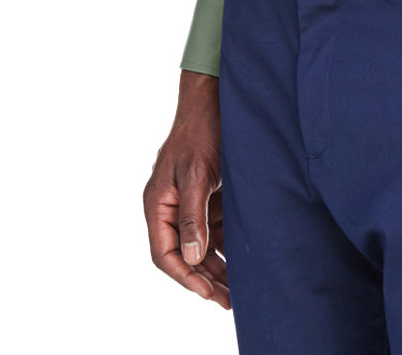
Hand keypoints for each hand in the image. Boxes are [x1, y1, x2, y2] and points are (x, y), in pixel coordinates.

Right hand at [143, 69, 230, 309]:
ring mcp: (189, 203)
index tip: (207, 293)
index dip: (185, 276)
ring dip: (217, 267)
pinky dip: (226, 247)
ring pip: (200, 246)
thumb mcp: (197, 174)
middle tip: (229, 301)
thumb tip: (191, 257)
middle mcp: (170, 208)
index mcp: (158, 203)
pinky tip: (243, 262)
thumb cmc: (201, 132)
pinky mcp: (207, 197)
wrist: (215, 99)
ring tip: (238, 290)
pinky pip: (214, 231)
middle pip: (184, 255)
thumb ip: (193, 216)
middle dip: (205, 279)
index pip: (164, 253)